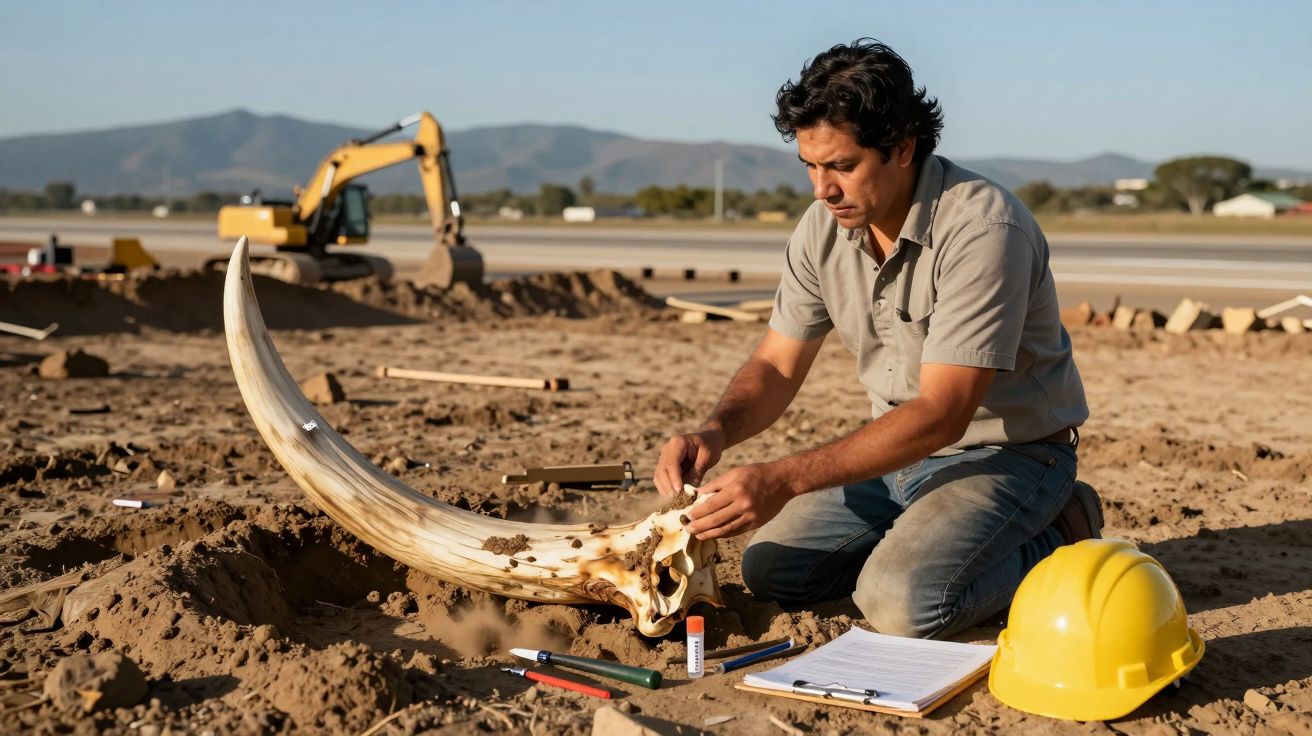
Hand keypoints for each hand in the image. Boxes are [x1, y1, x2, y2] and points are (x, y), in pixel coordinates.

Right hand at [653, 428, 725, 498]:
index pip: (671, 463)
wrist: (709, 439)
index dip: (674, 478)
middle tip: (677, 500)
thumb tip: (688, 490)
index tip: (679, 491)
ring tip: (676, 502)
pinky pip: (662, 480)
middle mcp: (667, 449)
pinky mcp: (665, 466)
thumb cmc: (711, 446)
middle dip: (668, 487)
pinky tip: (675, 498)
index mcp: (677, 443)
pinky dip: (667, 489)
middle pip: (661, 471)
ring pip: (659, 477)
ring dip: (666, 490)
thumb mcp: (708, 457)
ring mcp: (664, 457)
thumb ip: (697, 472)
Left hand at [683, 462, 797, 539]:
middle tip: (687, 529)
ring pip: (726, 529)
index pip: (711, 505)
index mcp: (736, 490)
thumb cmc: (756, 474)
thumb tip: (698, 494)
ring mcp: (751, 516)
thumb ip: (715, 484)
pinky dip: (724, 534)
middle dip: (700, 526)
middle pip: (716, 520)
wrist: (783, 481)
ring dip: (710, 534)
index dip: (698, 513)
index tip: (687, 516)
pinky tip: (714, 534)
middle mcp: (743, 504)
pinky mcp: (756, 523)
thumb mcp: (735, 473)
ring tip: (698, 536)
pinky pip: (736, 531)